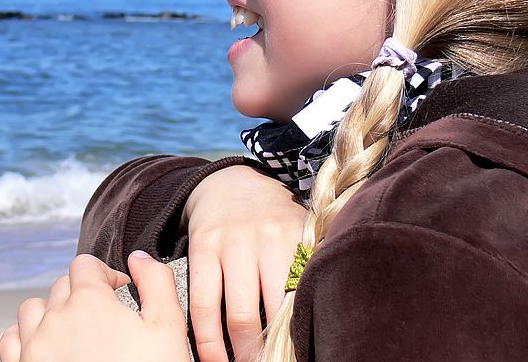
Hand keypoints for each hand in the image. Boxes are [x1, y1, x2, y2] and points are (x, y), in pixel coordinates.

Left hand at [0, 252, 188, 361]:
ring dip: (51, 312)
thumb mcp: (168, 329)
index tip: (120, 294)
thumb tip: (139, 258)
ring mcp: (34, 347)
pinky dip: (25, 337)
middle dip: (83, 294)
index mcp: (89, 302)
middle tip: (105, 319)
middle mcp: (55, 320)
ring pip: (32, 309)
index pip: (85, 265)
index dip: (106, 275)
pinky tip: (46, 347)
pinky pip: (10, 341)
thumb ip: (156, 282)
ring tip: (74, 331)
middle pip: (62, 285)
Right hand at [181, 165, 306, 361]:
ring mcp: (232, 243)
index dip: (304, 334)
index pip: (305, 297)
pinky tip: (214, 360)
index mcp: (298, 237)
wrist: (229, 183)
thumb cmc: (273, 219)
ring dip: (242, 353)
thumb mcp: (299, 230)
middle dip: (274, 350)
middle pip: (275, 313)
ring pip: (238, 315)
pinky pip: (203, 305)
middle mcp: (267, 239)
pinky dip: (207, 341)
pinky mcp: (202, 248)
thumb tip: (325, 315)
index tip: (303, 356)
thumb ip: (311, 264)